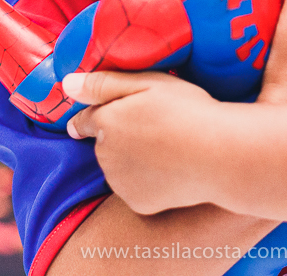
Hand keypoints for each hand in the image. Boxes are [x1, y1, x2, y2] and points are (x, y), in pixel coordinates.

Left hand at [63, 70, 219, 215]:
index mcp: (106, 122)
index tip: (98, 118)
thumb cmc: (188, 111)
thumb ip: (103, 83)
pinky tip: (169, 169)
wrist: (220, 155)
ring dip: (131, 159)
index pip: (83, 120)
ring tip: (166, 148)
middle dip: (120, 136)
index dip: (91, 117)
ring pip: (118, 167)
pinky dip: (146, 181)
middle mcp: (105, 155)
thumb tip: (66, 84)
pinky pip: (134, 188)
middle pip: (104, 144)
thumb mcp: (149, 83)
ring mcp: (120, 182)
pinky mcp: (138, 203)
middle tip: (155, 127)